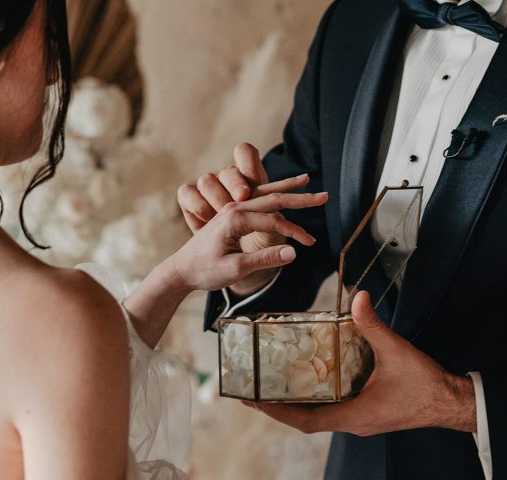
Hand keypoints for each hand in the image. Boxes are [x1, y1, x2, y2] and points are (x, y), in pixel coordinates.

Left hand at [177, 143, 302, 294]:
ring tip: (309, 181)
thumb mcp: (234, 270)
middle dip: (300, 198)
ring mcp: (233, 210)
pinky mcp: (233, 215)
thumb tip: (293, 252)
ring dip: (288, 189)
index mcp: (233, 219)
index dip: (294, 232)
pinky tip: (286, 188)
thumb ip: (263, 260)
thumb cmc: (205, 271)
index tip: (309, 243)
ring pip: (266, 195)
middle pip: (272, 199)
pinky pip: (258, 201)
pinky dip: (275, 193)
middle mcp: (234, 209)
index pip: (273, 220)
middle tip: (325, 196)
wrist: (182, 270)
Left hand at [245, 291, 476, 435]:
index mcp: (354, 416)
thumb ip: (374, 325)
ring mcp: (359, 420)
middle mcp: (353, 423)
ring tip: (274, 385)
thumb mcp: (397, 351)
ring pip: (319, 416)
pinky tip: (310, 381)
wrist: (452, 403)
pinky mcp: (367, 414)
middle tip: (255, 391)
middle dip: (280, 407)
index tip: (256, 401)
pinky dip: (316, 399)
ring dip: (296, 404)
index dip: (279, 412)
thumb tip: (357, 297)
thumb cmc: (426, 384)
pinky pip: (333, 409)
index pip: (306, 421)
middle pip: (306, 420)